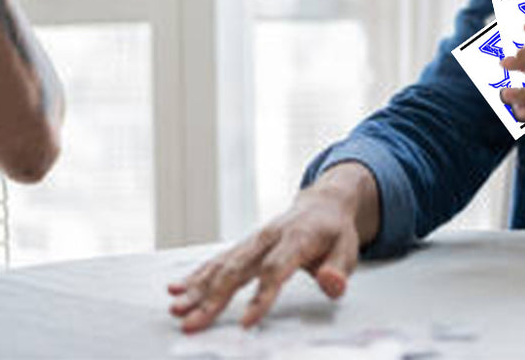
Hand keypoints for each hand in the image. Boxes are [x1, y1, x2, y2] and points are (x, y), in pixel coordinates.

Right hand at [167, 179, 363, 332]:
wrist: (323, 203)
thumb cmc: (335, 232)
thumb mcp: (348, 249)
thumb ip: (338, 270)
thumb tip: (332, 285)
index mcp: (296, 238)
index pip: (275, 269)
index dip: (261, 296)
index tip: (246, 322)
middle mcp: (268, 238)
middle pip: (238, 270)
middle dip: (212, 298)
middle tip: (191, 322)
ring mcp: (253, 240)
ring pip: (222, 265)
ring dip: (197, 288)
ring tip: (176, 309)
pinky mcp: (245, 246)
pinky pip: (217, 260)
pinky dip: (197, 275)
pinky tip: (178, 289)